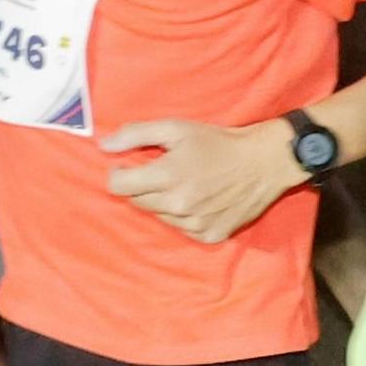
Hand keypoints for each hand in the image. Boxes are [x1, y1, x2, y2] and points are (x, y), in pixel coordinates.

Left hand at [101, 117, 302, 243]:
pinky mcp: (210, 236)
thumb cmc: (217, 142)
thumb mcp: (175, 128)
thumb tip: (103, 146)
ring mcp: (195, 225)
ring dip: (162, 201)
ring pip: (159, 216)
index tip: (128, 166)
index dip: (119, 174)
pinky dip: (182, 216)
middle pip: (137, 201)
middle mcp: (178, 205)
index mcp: (167, 177)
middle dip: (141, 186)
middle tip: (161, 171)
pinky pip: (181, 229)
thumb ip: (135, 134)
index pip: (118, 186)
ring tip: (183, 183)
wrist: (262, 163)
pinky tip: (198, 199)